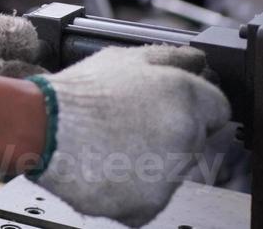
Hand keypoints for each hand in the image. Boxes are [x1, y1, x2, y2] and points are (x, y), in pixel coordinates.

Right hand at [30, 44, 230, 226]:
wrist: (44, 129)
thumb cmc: (79, 94)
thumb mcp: (124, 58)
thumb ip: (170, 57)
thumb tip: (197, 61)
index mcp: (184, 97)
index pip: (218, 108)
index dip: (194, 106)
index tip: (172, 110)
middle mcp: (186, 136)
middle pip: (198, 140)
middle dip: (173, 134)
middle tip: (133, 125)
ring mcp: (171, 174)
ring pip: (176, 170)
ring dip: (156, 161)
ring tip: (116, 144)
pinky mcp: (151, 204)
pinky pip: (153, 196)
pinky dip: (136, 187)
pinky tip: (112, 165)